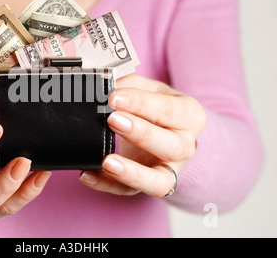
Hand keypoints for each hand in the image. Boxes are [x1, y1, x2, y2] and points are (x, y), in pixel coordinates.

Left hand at [79, 74, 205, 196]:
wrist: (169, 130)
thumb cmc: (156, 105)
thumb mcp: (148, 88)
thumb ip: (129, 85)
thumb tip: (102, 87)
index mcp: (189, 116)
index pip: (169, 110)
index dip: (141, 103)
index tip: (114, 97)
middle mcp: (185, 146)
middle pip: (170, 146)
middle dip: (140, 133)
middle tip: (112, 119)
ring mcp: (170, 170)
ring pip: (158, 181)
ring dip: (132, 172)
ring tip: (106, 161)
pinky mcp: (148, 184)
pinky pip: (128, 190)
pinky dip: (107, 185)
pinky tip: (87, 175)